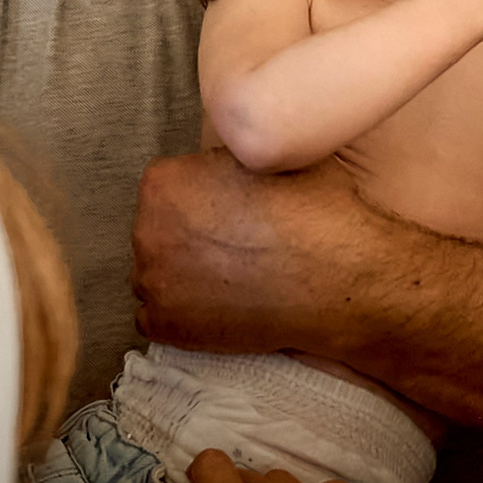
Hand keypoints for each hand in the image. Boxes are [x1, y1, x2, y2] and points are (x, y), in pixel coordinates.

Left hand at [133, 152, 365, 356]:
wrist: (336, 278)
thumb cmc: (314, 212)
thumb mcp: (270, 157)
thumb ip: (230, 160)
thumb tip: (227, 164)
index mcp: (164, 182)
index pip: (168, 188)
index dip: (201, 199)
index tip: (229, 212)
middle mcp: (146, 230)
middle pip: (158, 232)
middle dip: (188, 238)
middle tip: (233, 248)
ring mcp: (152, 281)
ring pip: (157, 275)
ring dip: (183, 278)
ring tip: (230, 281)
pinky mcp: (165, 326)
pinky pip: (158, 318)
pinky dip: (184, 316)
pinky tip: (220, 310)